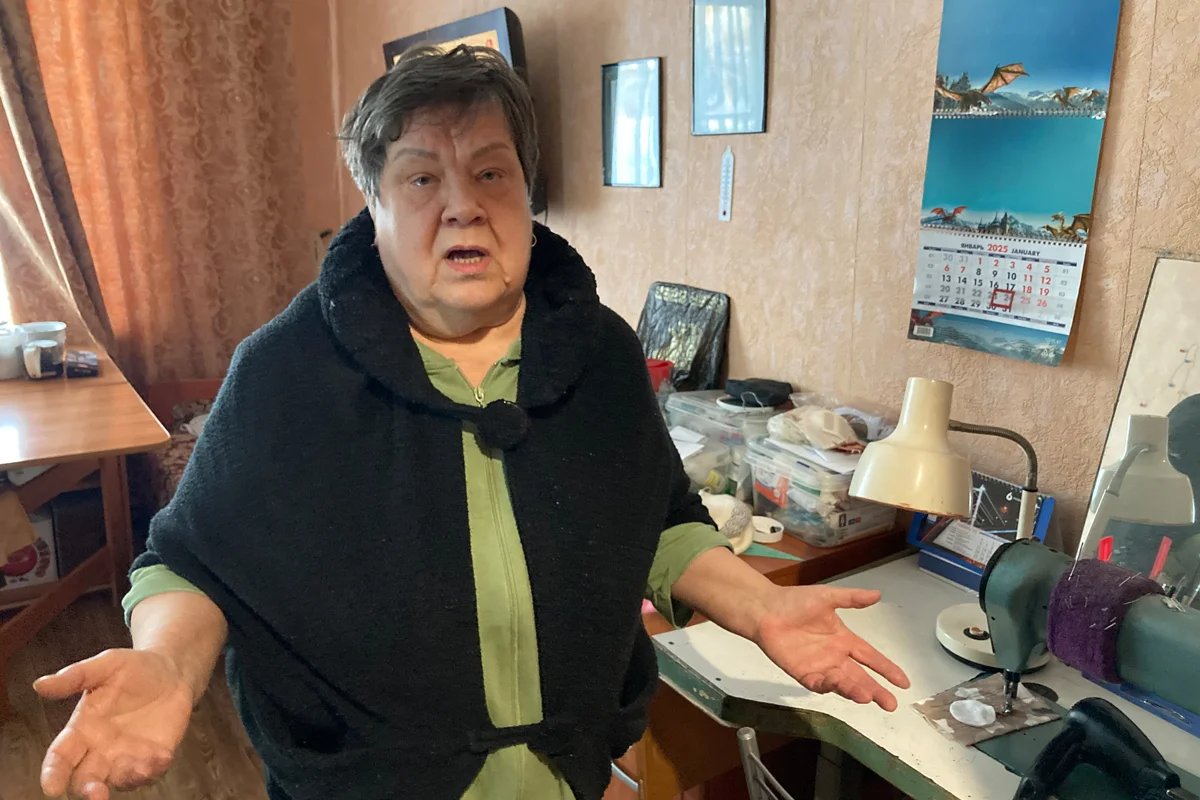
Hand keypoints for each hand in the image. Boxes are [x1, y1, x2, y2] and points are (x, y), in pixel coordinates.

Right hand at [34, 648, 194, 798]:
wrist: (171, 671)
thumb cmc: (132, 668)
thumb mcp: (106, 665)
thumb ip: (75, 677)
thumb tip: (39, 684)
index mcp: (82, 730)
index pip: (60, 757)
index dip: (53, 773)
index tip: (51, 789)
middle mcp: (101, 749)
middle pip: (86, 779)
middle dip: (89, 790)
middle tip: (96, 794)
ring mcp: (128, 756)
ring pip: (120, 779)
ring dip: (127, 777)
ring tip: (140, 767)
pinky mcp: (154, 757)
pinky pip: (152, 772)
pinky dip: (155, 769)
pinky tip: (162, 757)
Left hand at [754, 585, 910, 710]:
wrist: (766, 609)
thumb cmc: (794, 602)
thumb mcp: (827, 597)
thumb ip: (852, 598)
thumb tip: (877, 594)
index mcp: (844, 640)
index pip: (871, 657)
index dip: (887, 669)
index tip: (903, 682)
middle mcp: (835, 656)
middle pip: (860, 677)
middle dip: (876, 691)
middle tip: (890, 704)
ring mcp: (819, 666)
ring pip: (842, 683)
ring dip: (854, 690)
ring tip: (867, 696)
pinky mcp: (802, 673)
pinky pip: (819, 684)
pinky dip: (828, 686)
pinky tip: (836, 684)